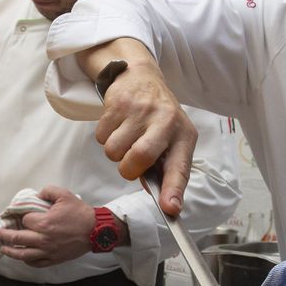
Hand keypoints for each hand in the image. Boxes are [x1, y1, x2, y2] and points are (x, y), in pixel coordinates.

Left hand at [0, 186, 97, 267]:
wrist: (96, 230)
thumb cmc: (80, 213)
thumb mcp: (64, 195)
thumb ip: (47, 191)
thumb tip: (36, 195)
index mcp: (44, 223)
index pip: (24, 220)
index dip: (20, 216)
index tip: (17, 214)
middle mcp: (43, 239)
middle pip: (16, 238)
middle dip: (4, 234)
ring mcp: (47, 251)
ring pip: (23, 254)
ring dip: (10, 251)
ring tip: (3, 248)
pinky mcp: (54, 259)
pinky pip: (36, 263)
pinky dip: (26, 261)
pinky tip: (22, 257)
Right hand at [92, 56, 195, 214]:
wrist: (140, 77)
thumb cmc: (158, 118)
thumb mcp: (171, 139)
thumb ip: (164, 168)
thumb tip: (159, 197)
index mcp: (184, 136)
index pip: (179, 167)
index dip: (173, 190)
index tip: (170, 208)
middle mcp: (166, 121)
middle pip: (140, 157)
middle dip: (128, 169)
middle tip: (130, 162)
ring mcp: (141, 110)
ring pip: (114, 151)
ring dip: (115, 153)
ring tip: (125, 138)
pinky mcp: (119, 103)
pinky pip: (101, 137)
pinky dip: (105, 137)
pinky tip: (117, 125)